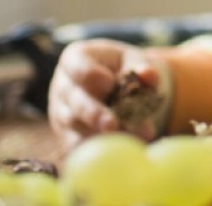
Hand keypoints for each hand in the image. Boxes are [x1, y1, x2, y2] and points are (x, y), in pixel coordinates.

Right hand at [46, 39, 160, 150]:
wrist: (120, 86)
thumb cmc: (123, 67)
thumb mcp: (133, 60)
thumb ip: (141, 66)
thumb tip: (149, 75)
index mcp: (76, 59)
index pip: (78, 67)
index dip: (92, 77)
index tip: (110, 84)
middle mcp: (63, 86)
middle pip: (75, 101)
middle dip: (94, 114)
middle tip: (112, 125)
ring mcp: (62, 112)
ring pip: (77, 126)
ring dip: (103, 134)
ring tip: (133, 137)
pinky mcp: (67, 135)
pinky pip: (77, 145)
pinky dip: (97, 148)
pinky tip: (119, 151)